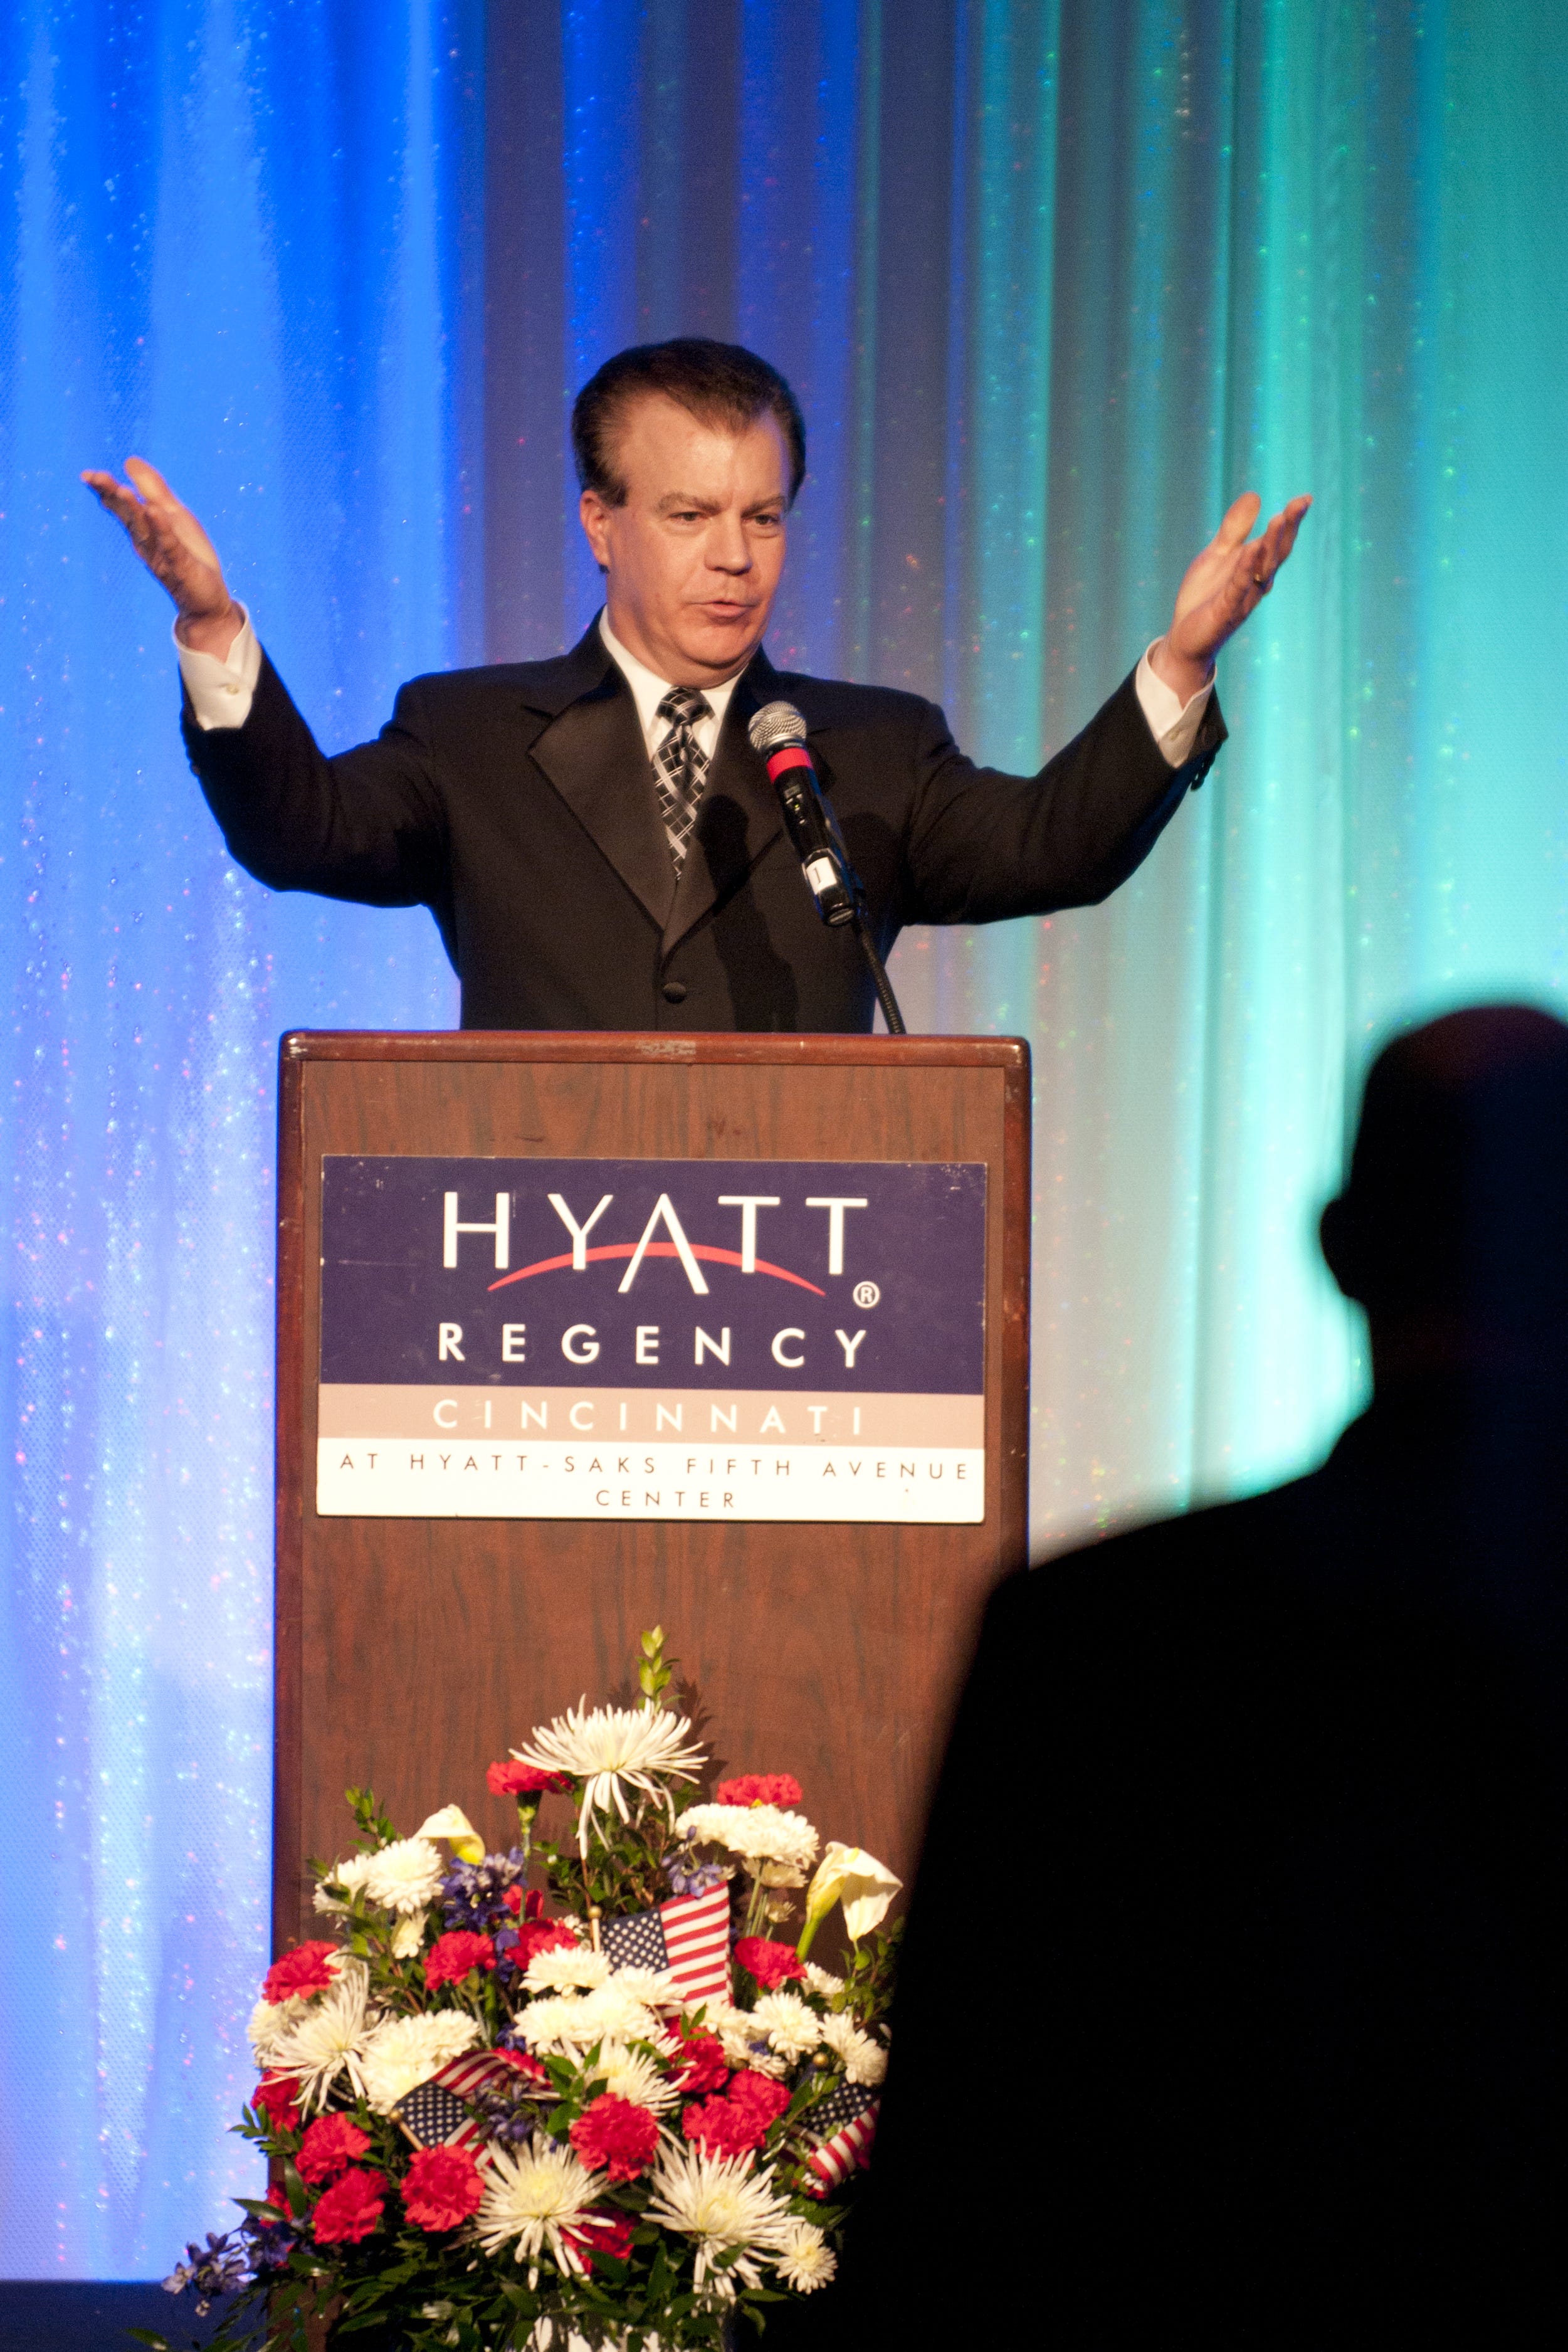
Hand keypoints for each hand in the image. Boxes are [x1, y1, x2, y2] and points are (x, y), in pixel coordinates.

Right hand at [79, 457, 242, 657]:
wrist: (206, 602)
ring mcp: (164, 556)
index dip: (107, 491)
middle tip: (93, 477)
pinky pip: (170, 547)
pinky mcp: (182, 567)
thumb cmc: (190, 556)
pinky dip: (162, 530)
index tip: (88, 476)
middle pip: (128, 516)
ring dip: (134, 510)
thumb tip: (130, 461)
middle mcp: (149, 543)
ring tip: (122, 490)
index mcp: (146, 529)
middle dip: (113, 497)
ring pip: (146, 530)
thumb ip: (153, 491)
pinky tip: (155, 513)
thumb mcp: (174, 516)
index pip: (123, 507)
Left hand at [1149, 491, 1311, 703]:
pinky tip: (1251, 549)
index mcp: (1255, 567)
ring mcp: (1243, 597)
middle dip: (1288, 528)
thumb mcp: (1217, 555)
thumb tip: (1255, 495)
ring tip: (1280, 518)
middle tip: (1300, 504)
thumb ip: (1235, 529)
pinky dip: (1245, 569)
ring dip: (1271, 544)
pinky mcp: (1225, 611)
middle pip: (1277, 553)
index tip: (1305, 499)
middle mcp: (1256, 583)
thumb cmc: (1205, 597)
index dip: (1291, 521)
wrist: (1184, 639)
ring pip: (1263, 569)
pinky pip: (1238, 587)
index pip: (1277, 542)